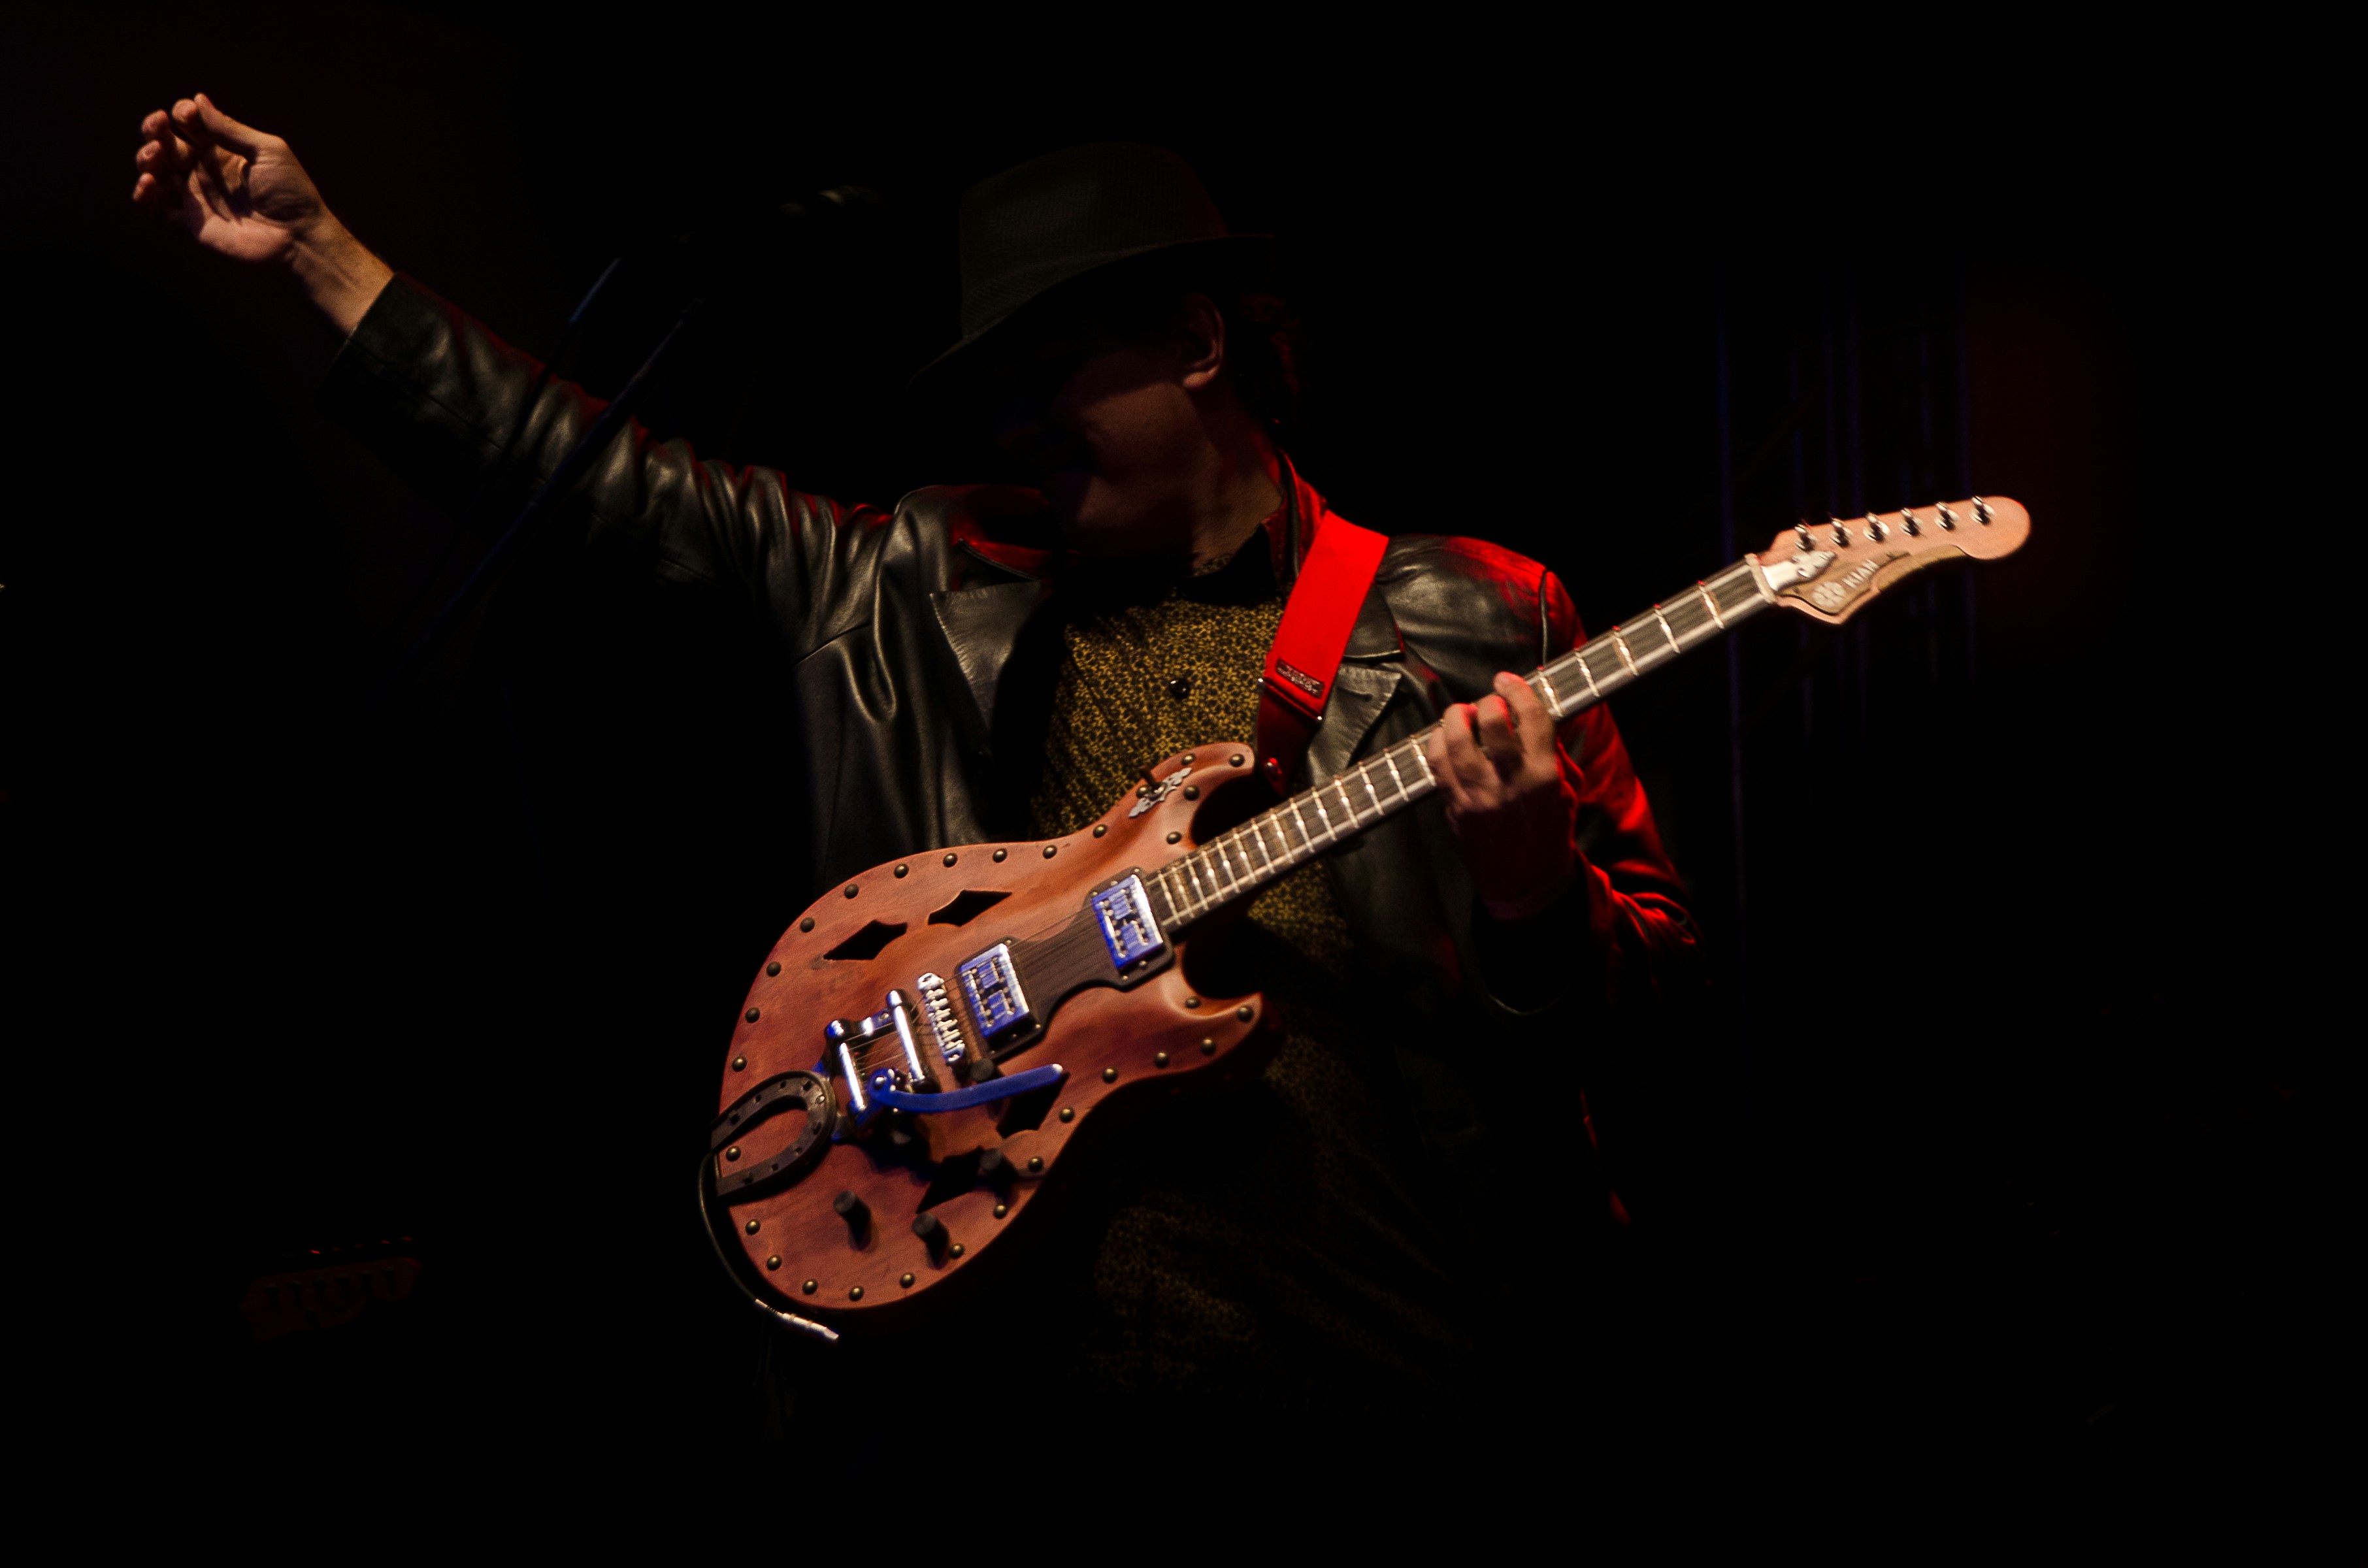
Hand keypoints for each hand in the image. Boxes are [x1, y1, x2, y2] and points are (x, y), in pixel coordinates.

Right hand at [132, 94, 390, 331]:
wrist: (299, 238)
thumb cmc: (291, 192)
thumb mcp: (267, 151)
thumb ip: (230, 129)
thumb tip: (198, 99)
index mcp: (222, 151)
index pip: (190, 125)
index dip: (182, 115)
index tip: (187, 114)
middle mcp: (204, 171)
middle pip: (166, 144)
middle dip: (155, 130)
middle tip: (158, 125)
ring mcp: (196, 196)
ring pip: (155, 171)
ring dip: (146, 157)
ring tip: (155, 153)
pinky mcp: (191, 222)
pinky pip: (155, 208)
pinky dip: (143, 194)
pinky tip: (147, 182)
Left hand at [1425, 672, 1580, 917]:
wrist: (1527, 885)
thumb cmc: (1550, 834)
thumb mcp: (1567, 792)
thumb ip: (1554, 753)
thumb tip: (1534, 715)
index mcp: (1545, 776)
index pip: (1532, 718)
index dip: (1518, 690)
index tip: (1507, 680)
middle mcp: (1510, 783)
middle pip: (1490, 724)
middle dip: (1486, 702)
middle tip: (1487, 702)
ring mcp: (1478, 797)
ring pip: (1455, 742)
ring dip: (1455, 718)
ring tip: (1461, 715)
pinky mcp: (1455, 809)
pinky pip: (1437, 766)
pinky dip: (1437, 744)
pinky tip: (1444, 739)